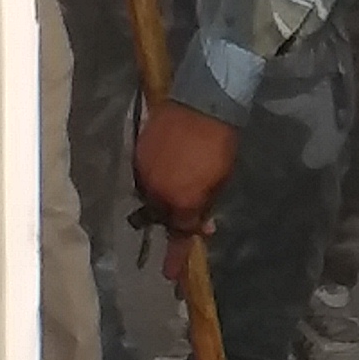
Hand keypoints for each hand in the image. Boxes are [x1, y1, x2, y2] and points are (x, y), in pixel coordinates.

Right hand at [133, 101, 238, 230]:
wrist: (199, 104)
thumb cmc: (218, 143)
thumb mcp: (221, 178)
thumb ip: (207, 203)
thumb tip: (202, 222)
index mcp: (181, 201)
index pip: (180, 230)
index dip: (183, 242)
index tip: (181, 255)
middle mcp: (157, 192)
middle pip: (159, 215)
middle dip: (171, 217)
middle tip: (183, 211)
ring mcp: (143, 173)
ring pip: (148, 196)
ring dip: (160, 198)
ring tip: (173, 190)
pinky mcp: (137, 154)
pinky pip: (143, 176)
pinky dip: (153, 178)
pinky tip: (164, 172)